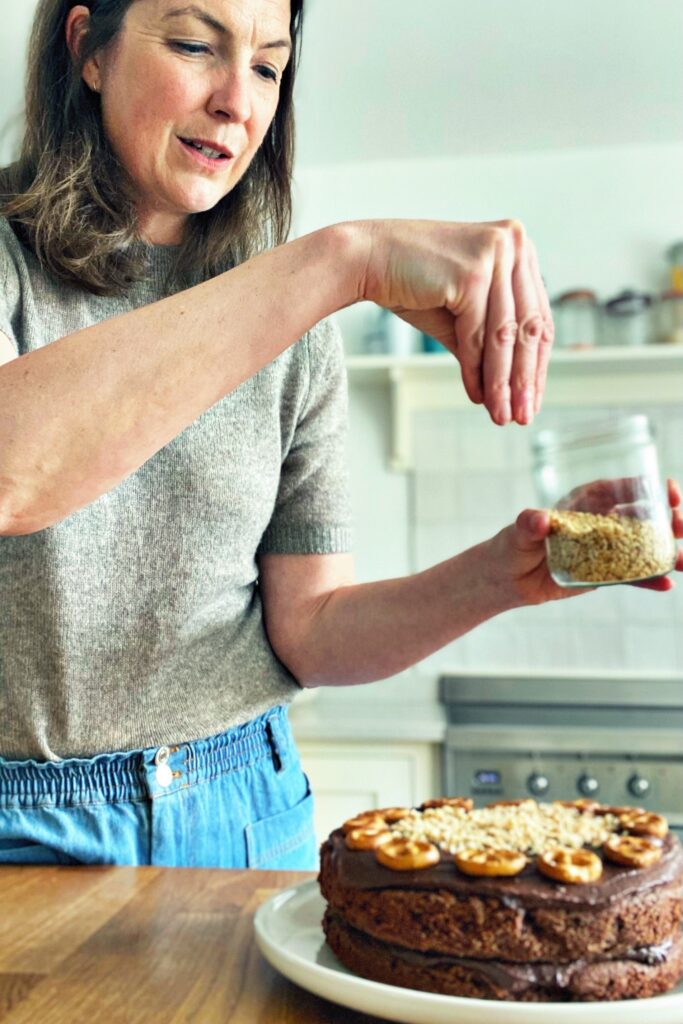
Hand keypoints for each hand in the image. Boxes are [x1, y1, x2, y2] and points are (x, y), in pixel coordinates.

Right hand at [358, 218, 553, 425]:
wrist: (367, 258)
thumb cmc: (414, 283)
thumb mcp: (463, 315)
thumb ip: (490, 343)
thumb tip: (513, 390)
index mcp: (518, 246)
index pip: (538, 315)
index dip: (536, 363)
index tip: (532, 398)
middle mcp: (514, 243)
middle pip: (527, 326)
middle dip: (524, 379)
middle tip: (523, 416)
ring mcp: (495, 254)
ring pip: (504, 335)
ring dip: (502, 383)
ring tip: (500, 414)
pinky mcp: (472, 273)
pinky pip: (477, 335)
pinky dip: (476, 370)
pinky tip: (477, 395)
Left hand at [487, 479, 682, 604]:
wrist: (506, 578)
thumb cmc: (512, 544)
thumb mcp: (520, 530)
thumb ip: (530, 523)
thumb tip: (540, 519)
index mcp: (584, 503)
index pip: (620, 489)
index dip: (645, 486)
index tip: (665, 487)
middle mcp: (600, 523)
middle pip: (642, 515)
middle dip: (667, 516)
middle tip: (681, 521)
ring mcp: (605, 549)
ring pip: (643, 545)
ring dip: (666, 549)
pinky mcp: (603, 574)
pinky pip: (630, 575)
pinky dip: (648, 579)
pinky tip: (666, 584)